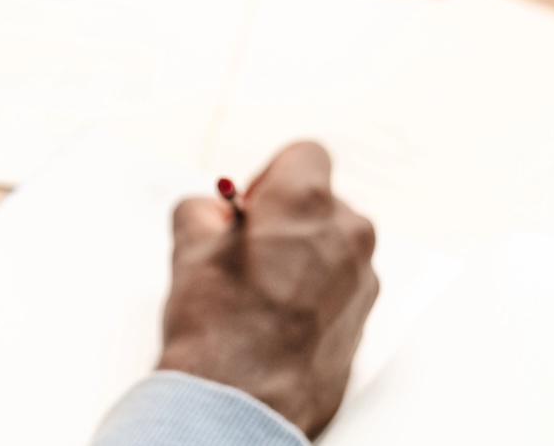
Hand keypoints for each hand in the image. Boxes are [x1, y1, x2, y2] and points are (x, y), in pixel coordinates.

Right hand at [158, 142, 378, 436]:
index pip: (306, 154)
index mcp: (306, 202)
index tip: (250, 202)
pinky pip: (341, 286)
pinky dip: (315, 293)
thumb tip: (212, 214)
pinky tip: (278, 317)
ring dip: (303, 256)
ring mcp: (362, 279)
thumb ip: (204, 210)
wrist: (242, 400)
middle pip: (322, 202)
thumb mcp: (189, 246)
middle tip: (248, 247)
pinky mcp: (365, 319)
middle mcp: (347, 234)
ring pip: (334, 246)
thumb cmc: (220, 327)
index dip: (272, 175)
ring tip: (260, 290)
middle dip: (287, 218)